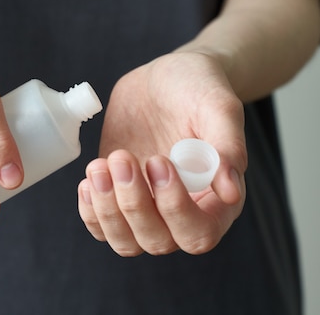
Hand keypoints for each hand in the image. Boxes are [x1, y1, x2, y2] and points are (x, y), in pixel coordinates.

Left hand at [78, 52, 246, 255]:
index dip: (174, 208)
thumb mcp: (218, 106)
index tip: (157, 161)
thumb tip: (230, 193)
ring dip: (107, 210)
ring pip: (126, 241)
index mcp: (216, 199)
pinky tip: (89, 179)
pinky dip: (91, 210)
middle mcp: (182, 212)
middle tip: (122, 157)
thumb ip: (228, 147)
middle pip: (157, 241)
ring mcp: (147, 207)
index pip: (199, 233)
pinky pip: (101, 226)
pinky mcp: (118, 196)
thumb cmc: (198, 88)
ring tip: (99, 166)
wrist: (164, 78)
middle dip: (133, 204)